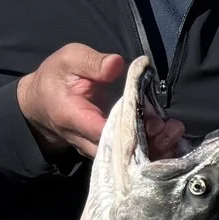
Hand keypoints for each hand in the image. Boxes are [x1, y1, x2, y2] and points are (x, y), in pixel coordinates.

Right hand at [16, 45, 186, 161]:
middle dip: (149, 143)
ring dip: (154, 148)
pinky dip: (152, 149)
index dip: (130, 130)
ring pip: (127, 159)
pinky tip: (171, 138)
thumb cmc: (57, 77)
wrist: (42, 102)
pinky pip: (130, 157)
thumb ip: (92, 63)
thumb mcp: (69, 60)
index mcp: (73, 117)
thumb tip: (117, 64)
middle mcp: (86, 140)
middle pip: (120, 153)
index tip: (153, 120)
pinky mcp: (109, 150)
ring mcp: (98, 149)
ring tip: (175, 131)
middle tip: (171, 127)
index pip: (103, 132)